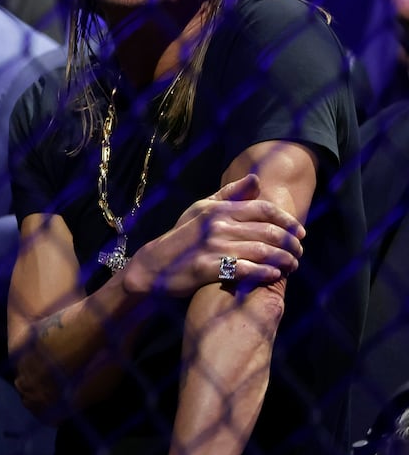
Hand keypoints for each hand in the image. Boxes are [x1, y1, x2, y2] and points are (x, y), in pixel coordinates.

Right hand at [119, 173, 302, 297]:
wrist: (154, 264)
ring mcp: (213, 246)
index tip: (300, 232)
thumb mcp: (201, 209)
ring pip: (262, 251)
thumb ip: (229, 195)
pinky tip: (274, 275)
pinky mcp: (208, 268)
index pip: (263, 209)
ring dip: (284, 260)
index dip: (287, 220)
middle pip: (268, 231)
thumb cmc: (182, 236)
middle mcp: (217, 225)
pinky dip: (264, 272)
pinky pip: (246, 269)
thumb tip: (255, 179)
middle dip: (291, 243)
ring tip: (292, 265)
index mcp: (218, 209)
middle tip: (299, 252)